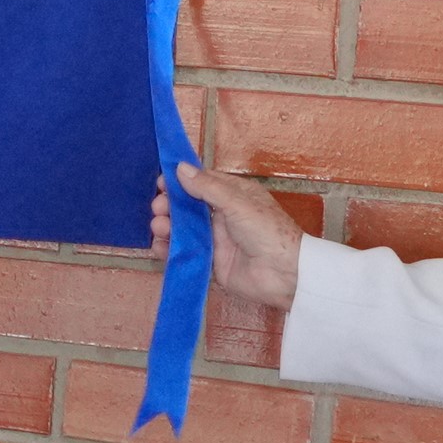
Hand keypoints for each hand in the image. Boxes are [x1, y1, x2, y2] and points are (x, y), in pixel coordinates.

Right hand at [170, 161, 304, 314]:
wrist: (284, 274)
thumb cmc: (267, 231)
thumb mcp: (237, 203)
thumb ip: (207, 187)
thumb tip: (180, 168)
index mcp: (234, 195)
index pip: (203, 183)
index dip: (181, 182)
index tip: (161, 183)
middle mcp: (224, 215)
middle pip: (189, 207)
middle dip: (170, 206)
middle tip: (158, 207)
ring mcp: (217, 240)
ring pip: (184, 230)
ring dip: (167, 227)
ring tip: (158, 227)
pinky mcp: (211, 262)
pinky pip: (186, 253)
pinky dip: (170, 249)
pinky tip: (159, 247)